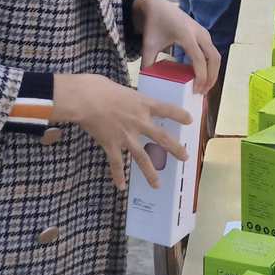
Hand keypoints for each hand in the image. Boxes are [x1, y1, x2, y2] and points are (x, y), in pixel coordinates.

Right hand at [53, 72, 189, 190]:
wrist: (84, 99)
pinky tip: (120, 187)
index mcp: (142, 104)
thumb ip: (128, 98)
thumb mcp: (120, 88)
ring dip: (150, 173)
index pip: (167, 109)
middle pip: (162, 138)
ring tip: (157, 185)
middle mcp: (139, 122)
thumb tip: (125, 99)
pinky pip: (116, 164)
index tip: (190, 120)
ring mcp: (126, 136)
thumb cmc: (99, 87)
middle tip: (185, 157)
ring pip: (142, 158)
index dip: (180, 115)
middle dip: (175, 149)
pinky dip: (117, 176)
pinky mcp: (111, 145)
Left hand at [131, 0, 219, 94]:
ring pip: (216, 55)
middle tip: (202, 92)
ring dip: (213, 72)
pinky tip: (203, 76)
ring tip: (204, 87)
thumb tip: (149, 83)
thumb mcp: (148, 45)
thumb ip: (148, 63)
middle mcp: (198, 33)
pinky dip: (211, 65)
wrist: (157, 6)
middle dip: (211, 77)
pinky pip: (212, 51)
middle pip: (213, 58)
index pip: (199, 59)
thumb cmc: (154, 25)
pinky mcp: (204, 33)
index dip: (201, 76)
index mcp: (186, 35)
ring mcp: (203, 32)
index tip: (196, 90)